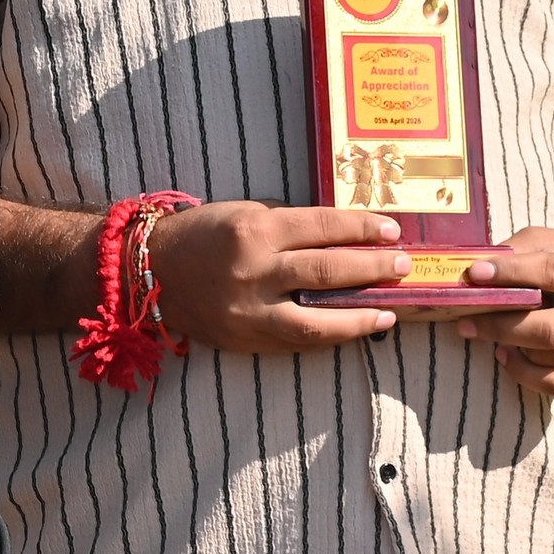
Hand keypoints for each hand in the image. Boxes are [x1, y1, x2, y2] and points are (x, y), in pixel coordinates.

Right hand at [145, 201, 409, 353]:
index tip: (393, 230)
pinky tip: (354, 330)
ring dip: (359, 317)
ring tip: (389, 312)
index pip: (322, 227)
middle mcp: (253, 271)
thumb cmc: (202, 234)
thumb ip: (290, 224)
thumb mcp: (244, 212)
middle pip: (327, 271)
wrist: (150, 272)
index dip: (362, 228)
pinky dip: (330, 336)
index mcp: (254, 229)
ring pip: (316, 321)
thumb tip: (344, 233)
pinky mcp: (245, 339)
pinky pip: (297, 341)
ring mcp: (249, 311)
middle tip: (403, 266)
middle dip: (372, 269)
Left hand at [456, 226, 553, 394]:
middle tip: (466, 322)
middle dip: (500, 327)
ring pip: (546, 358)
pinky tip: (508, 355)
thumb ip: (519, 251)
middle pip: (548, 330)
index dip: (512, 274)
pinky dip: (523, 373)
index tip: (475, 274)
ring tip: (491, 332)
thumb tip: (475, 272)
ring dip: (510, 346)